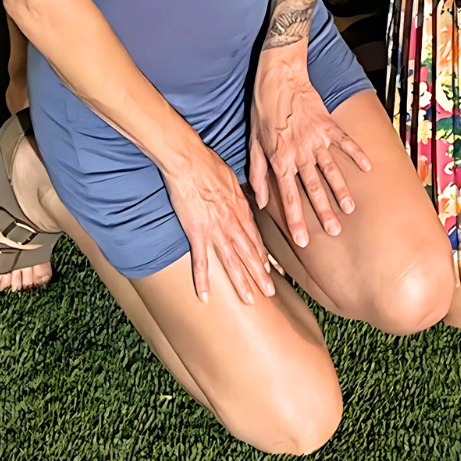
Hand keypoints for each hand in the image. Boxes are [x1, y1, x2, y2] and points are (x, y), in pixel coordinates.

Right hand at [160, 137, 276, 305]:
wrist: (189, 160)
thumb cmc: (209, 164)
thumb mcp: (231, 177)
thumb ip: (237, 194)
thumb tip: (241, 200)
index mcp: (240, 209)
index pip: (255, 237)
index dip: (263, 255)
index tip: (271, 270)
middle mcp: (232, 222)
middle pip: (249, 253)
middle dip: (260, 274)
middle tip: (269, 293)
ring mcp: (216, 229)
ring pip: (232, 261)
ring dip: (241, 282)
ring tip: (249, 300)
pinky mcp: (197, 232)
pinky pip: (201, 261)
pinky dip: (202, 280)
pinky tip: (204, 297)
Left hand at [249, 49, 371, 250]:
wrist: (279, 78)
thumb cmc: (263, 111)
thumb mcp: (253, 144)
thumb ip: (258, 174)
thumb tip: (261, 200)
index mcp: (280, 160)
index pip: (289, 197)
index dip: (296, 220)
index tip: (303, 241)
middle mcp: (299, 153)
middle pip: (314, 188)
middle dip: (324, 212)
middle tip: (334, 231)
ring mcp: (316, 139)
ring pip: (331, 170)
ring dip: (341, 190)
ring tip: (350, 208)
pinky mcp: (328, 125)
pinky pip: (345, 143)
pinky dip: (357, 154)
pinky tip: (367, 167)